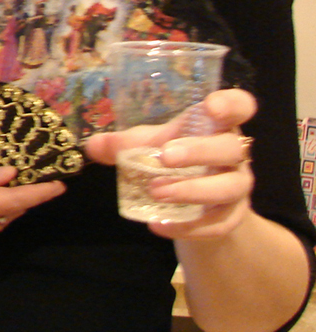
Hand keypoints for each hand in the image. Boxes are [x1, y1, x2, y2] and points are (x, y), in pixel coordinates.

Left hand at [84, 87, 256, 239]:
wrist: (199, 204)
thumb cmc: (175, 160)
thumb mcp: (149, 145)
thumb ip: (122, 144)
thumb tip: (91, 146)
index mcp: (217, 125)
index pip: (240, 106)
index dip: (231, 104)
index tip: (210, 107)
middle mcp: (234, 154)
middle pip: (232, 148)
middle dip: (199, 151)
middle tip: (165, 157)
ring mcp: (238, 185)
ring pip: (230, 187)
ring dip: (193, 190)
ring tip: (156, 192)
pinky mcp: (233, 216)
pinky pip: (219, 223)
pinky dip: (190, 226)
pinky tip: (160, 225)